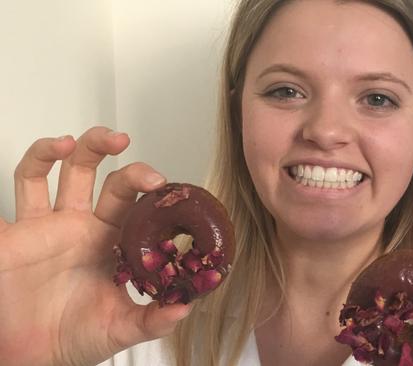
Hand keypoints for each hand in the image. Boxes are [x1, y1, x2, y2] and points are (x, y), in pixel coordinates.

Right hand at [0, 127, 191, 365]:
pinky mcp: (10, 237)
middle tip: (121, 141)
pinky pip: (2, 206)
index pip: (130, 198)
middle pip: (92, 172)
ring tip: (69, 143)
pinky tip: (29, 169)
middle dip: (104, 149)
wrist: (28, 358)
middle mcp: (78, 225)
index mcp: (109, 239)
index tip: (160, 182)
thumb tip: (185, 310)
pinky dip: (16, 182)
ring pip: (48, 173)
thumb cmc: (73, 338)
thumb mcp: (119, 329)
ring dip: (55, 151)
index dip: (143, 183)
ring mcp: (43, 226)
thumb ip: (153, 319)